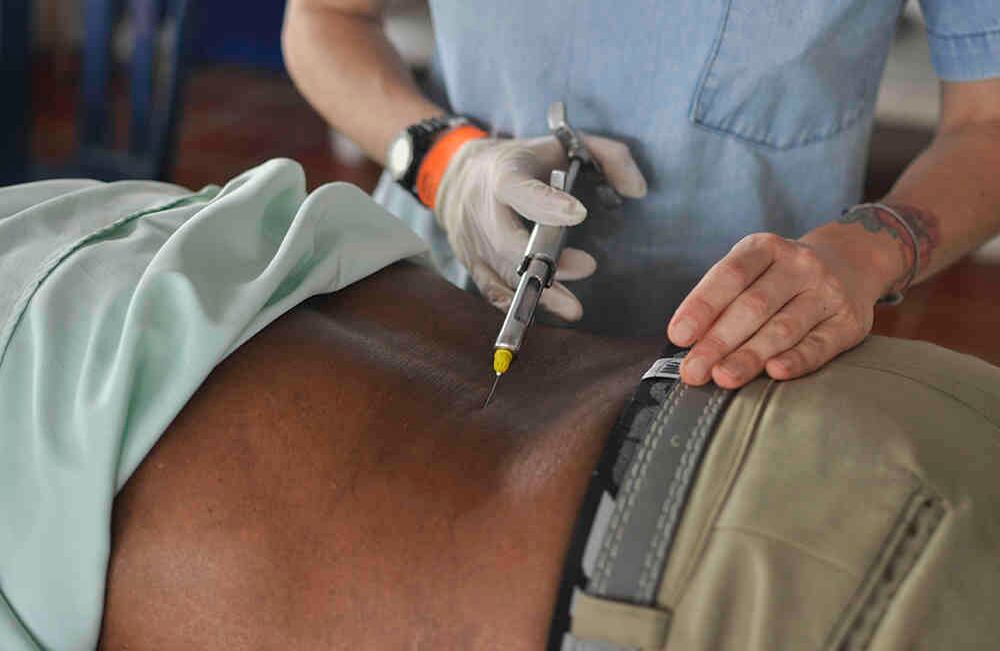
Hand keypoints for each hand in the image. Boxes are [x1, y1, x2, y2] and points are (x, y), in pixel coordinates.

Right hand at [434, 135, 646, 320]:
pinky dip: (514, 304)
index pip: (520, 189)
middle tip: (586, 268)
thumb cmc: (524, 161)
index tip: (578, 214)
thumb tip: (638, 190)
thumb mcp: (564, 143)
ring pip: (501, 272)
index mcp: (503, 173)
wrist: (457, 174)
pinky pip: (490, 288)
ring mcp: (473, 238)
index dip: (547, 203)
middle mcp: (482, 208)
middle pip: (508, 241)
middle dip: (545, 260)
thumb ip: (608, 156)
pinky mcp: (471, 261)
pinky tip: (540, 313)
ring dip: (537, 293)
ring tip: (571, 308)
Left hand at [667, 232, 888, 387]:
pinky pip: (820, 345)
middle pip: (754, 306)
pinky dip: (797, 360)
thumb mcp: (751, 272)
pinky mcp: (848, 322)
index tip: (678, 336)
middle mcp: (799, 265)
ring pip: (783, 328)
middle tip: (694, 370)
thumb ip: (722, 302)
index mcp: (765, 248)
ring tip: (723, 377)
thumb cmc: (780, 278)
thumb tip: (688, 344)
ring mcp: (827, 292)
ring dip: (750, 356)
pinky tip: (775, 372)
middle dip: (719, 341)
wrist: (850, 264)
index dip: (702, 306)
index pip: (730, 275)